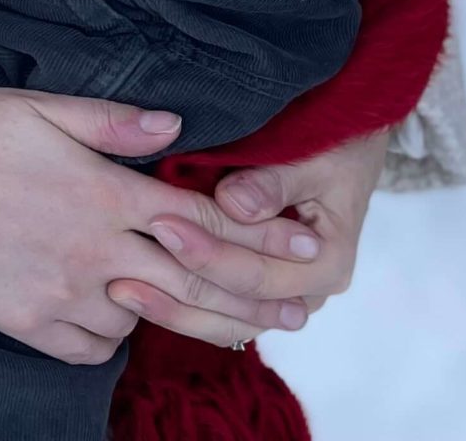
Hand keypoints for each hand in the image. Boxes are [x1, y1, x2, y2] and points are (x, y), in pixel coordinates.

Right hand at [0, 88, 318, 364]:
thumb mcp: (35, 108)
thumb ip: (110, 122)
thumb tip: (175, 128)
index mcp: (103, 194)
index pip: (202, 221)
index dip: (260, 234)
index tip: (305, 245)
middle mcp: (94, 252)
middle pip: (193, 284)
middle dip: (254, 296)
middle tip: (299, 308)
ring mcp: (62, 293)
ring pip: (145, 319)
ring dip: (186, 318)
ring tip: (229, 324)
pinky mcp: (28, 323)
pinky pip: (91, 345)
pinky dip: (113, 335)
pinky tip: (124, 319)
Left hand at [103, 126, 390, 340]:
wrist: (345, 145)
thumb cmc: (331, 143)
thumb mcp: (312, 156)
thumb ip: (272, 182)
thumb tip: (235, 205)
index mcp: (327, 262)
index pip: (259, 275)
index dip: (208, 254)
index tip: (160, 224)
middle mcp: (308, 290)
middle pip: (239, 306)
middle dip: (181, 288)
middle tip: (124, 273)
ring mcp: (284, 296)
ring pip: (228, 322)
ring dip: (175, 311)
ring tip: (120, 294)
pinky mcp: (260, 290)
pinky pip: (222, 315)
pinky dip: (184, 309)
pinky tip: (139, 297)